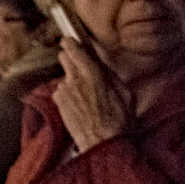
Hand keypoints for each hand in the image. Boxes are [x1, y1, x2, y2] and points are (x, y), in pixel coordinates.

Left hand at [52, 37, 131, 151]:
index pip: (74, 49)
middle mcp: (75, 79)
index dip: (70, 43)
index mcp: (93, 74)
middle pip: (63, 57)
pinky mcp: (58, 102)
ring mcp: (64, 91)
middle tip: (81, 67)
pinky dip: (67, 95)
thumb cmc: (119, 120)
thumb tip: (102, 63)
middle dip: (70, 58)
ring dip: (72, 81)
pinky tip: (79, 106)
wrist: (103, 143)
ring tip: (86, 96)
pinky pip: (61, 91)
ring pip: (64, 76)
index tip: (70, 40)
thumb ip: (111, 74)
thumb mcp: (126, 93)